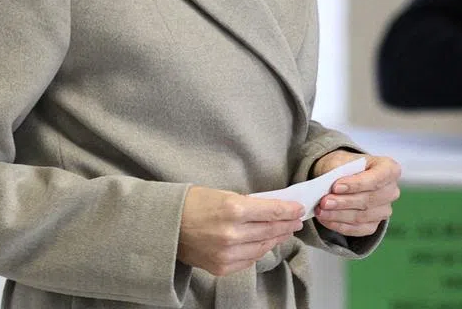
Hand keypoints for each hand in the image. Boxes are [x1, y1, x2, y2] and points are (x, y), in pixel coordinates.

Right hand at [177, 186, 303, 276]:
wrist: (164, 226)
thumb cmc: (188, 204)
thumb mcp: (218, 194)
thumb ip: (245, 203)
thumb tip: (269, 210)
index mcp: (232, 209)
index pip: (271, 212)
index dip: (288, 210)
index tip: (298, 209)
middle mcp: (233, 233)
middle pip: (271, 230)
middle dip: (286, 224)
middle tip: (295, 221)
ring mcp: (228, 253)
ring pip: (263, 247)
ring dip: (275, 238)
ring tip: (282, 232)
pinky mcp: (223, 267)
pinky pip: (249, 260)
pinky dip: (258, 251)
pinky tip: (262, 243)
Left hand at [312, 150, 400, 237]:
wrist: (339, 178)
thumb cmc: (342, 166)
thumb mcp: (338, 161)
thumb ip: (336, 172)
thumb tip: (327, 188)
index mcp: (388, 169)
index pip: (377, 178)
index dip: (357, 184)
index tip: (335, 187)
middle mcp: (391, 191)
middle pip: (368, 200)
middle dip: (343, 202)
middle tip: (323, 202)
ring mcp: (384, 210)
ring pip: (362, 216)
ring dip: (338, 215)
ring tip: (320, 211)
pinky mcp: (374, 224)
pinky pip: (358, 229)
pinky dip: (339, 225)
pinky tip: (325, 220)